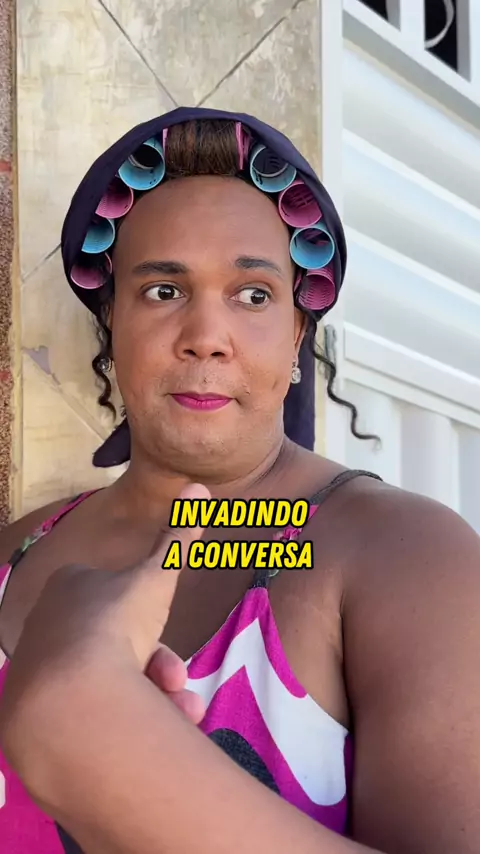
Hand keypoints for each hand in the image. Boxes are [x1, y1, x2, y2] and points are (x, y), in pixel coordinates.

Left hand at [0, 482, 210, 798]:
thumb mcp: (157, 578)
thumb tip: (198, 485)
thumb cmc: (115, 624)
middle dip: (157, 666)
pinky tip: (148, 728)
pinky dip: (122, 719)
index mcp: (70, 585)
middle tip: (178, 686)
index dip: (151, 619)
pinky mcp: (35, 712)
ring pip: (108, 681)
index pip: (118, 597)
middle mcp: (49, 623)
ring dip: (151, 696)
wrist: (70, 697)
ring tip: (177, 712)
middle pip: (117, 643)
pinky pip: (89, 713)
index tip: (170, 637)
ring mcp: (39, 669)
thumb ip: (178, 538)